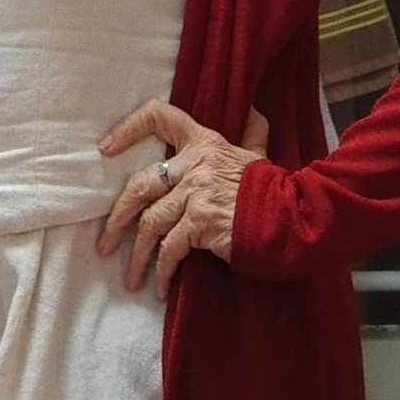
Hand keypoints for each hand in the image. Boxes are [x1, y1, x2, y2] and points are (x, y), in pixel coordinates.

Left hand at [96, 99, 268, 297]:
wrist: (294, 217)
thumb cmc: (274, 189)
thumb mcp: (257, 153)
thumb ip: (250, 134)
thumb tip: (254, 112)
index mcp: (204, 141)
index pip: (159, 117)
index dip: (129, 128)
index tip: (105, 149)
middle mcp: (194, 163)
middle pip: (140, 184)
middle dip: (117, 218)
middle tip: (105, 243)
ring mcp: (195, 192)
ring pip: (150, 223)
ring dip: (137, 256)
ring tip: (130, 278)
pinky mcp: (199, 222)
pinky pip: (170, 249)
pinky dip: (161, 271)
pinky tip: (159, 287)